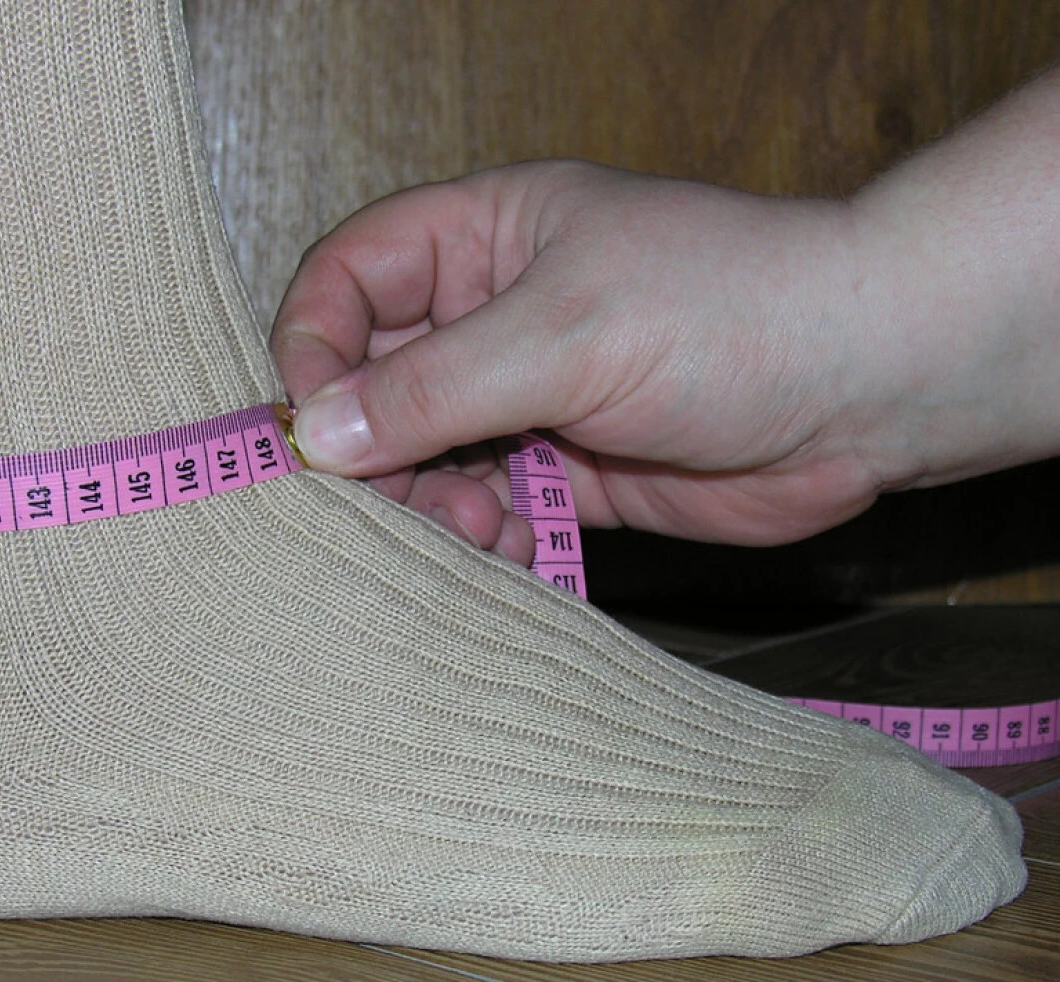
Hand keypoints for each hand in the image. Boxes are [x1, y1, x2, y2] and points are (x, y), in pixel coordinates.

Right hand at [272, 161, 890, 558]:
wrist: (869, 387)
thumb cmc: (730, 311)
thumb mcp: (565, 333)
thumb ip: (433, 387)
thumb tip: (316, 434)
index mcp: (483, 238)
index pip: (349, 278)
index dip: (311, 344)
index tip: (311, 424)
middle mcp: (494, 315)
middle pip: (374, 381)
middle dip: (369, 446)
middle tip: (387, 500)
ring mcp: (530, 397)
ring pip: (422, 456)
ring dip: (423, 501)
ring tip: (466, 524)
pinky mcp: (568, 470)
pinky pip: (484, 508)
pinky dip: (478, 537)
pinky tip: (507, 545)